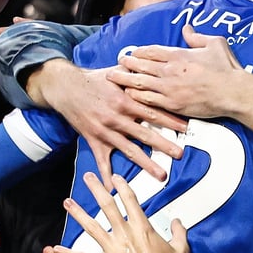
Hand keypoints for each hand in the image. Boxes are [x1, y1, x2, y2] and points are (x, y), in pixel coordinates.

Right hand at [28, 59, 186, 182]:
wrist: (66, 88)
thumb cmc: (94, 80)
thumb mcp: (117, 73)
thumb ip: (137, 73)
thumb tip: (155, 64)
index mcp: (126, 100)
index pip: (153, 111)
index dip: (171, 120)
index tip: (186, 128)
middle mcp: (117, 118)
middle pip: (145, 133)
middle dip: (164, 145)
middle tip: (180, 154)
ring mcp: (106, 131)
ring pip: (130, 150)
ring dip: (146, 163)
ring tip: (161, 174)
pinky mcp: (94, 141)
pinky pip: (102, 161)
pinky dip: (107, 175)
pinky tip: (114, 188)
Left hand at [54, 172, 189, 252]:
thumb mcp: (180, 249)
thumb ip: (179, 232)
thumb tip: (178, 222)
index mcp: (142, 228)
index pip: (130, 201)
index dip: (122, 186)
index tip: (115, 177)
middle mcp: (124, 235)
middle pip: (107, 207)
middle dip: (96, 190)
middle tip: (88, 178)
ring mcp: (112, 250)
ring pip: (91, 227)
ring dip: (78, 213)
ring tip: (67, 202)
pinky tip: (56, 248)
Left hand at [108, 25, 252, 129]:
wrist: (233, 93)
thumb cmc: (226, 68)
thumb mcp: (215, 43)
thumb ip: (197, 37)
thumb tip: (187, 29)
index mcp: (179, 55)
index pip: (152, 51)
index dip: (140, 51)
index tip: (132, 51)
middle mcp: (170, 71)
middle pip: (142, 66)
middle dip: (128, 64)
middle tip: (118, 62)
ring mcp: (169, 89)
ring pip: (140, 84)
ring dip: (126, 80)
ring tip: (114, 77)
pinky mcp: (173, 105)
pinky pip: (149, 101)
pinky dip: (137, 97)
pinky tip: (128, 95)